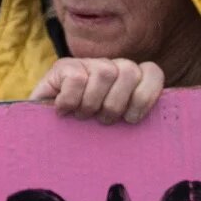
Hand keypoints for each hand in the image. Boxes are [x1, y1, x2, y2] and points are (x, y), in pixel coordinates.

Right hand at [30, 57, 164, 124]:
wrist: (41, 132)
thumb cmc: (84, 136)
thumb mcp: (114, 131)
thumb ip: (133, 122)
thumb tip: (159, 133)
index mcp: (129, 81)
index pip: (152, 72)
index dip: (146, 95)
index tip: (131, 119)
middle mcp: (111, 67)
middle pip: (129, 72)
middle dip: (116, 105)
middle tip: (101, 121)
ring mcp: (87, 64)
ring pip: (105, 73)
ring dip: (93, 103)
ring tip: (81, 116)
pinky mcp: (64, 66)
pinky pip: (77, 78)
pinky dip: (71, 100)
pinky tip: (63, 110)